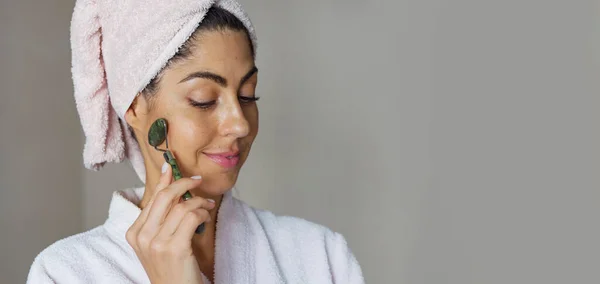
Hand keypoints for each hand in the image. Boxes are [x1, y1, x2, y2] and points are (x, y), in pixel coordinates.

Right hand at [126, 163, 213, 283]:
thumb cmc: (171, 268)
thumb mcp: (159, 241)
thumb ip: (163, 216)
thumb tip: (170, 184)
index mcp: (134, 233)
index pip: (151, 198)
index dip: (164, 180)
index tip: (172, 167)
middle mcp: (142, 237)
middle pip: (164, 196)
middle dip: (183, 183)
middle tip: (197, 180)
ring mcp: (156, 243)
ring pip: (182, 206)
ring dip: (199, 202)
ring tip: (207, 206)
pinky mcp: (175, 248)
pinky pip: (192, 217)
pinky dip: (203, 213)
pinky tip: (206, 217)